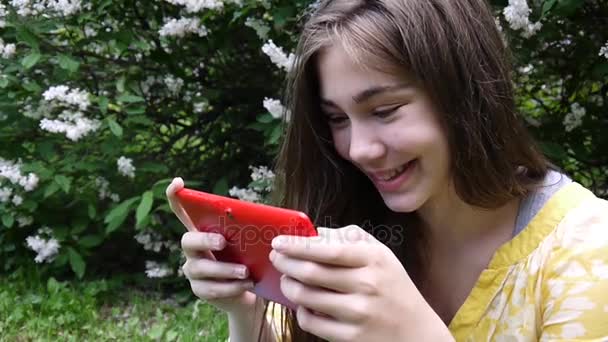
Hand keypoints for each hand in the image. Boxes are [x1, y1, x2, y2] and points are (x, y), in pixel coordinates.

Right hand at [166, 177, 258, 314]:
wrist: (248, 290)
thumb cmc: (248, 257)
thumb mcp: (248, 241)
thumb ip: (247, 229)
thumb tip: (265, 217)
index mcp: (203, 230)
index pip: (182, 211)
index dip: (175, 196)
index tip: (177, 182)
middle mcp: (193, 249)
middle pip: (188, 240)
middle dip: (205, 240)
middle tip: (223, 242)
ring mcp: (193, 269)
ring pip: (201, 268)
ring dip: (224, 269)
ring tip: (245, 271)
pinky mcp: (199, 289)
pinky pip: (211, 289)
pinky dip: (231, 287)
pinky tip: (247, 284)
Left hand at [269, 225, 451, 341]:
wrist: (416, 333)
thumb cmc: (393, 287)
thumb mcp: (382, 255)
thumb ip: (350, 238)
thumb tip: (315, 233)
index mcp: (373, 260)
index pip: (327, 249)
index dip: (297, 245)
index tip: (278, 242)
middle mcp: (366, 285)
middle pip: (311, 272)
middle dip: (285, 264)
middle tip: (276, 258)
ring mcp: (358, 313)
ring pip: (306, 297)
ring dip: (289, 286)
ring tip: (286, 280)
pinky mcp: (351, 337)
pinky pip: (311, 322)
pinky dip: (301, 311)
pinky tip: (303, 304)